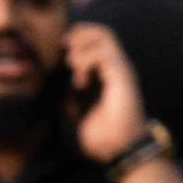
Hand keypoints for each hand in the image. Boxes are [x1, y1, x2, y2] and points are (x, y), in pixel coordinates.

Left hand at [67, 21, 150, 163]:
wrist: (120, 149)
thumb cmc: (103, 135)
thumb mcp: (77, 113)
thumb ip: (70, 97)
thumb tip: (58, 89)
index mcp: (107, 73)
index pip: (97, 40)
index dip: (78, 38)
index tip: (61, 49)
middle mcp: (116, 67)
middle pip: (102, 32)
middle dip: (80, 34)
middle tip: (64, 47)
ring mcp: (122, 70)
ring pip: (105, 37)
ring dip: (83, 46)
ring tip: (72, 64)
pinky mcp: (124, 76)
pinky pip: (106, 54)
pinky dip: (88, 61)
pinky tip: (80, 79)